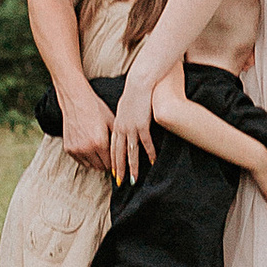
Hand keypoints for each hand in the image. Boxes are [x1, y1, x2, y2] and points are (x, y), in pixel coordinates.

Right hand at [57, 80, 113, 160]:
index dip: (116, 162)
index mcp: (99, 142)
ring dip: (96, 161)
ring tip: (100, 151)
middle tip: (110, 155)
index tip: (118, 161)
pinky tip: (90, 148)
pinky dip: (86, 157)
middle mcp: (87, 148)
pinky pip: (80, 160)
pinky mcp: (68, 149)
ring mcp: (76, 150)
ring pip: (90, 166)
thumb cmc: (95, 108)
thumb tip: (126, 151)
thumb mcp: (111, 121)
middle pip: (101, 167)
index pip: (111, 163)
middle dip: (107, 163)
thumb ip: (118, 139)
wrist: (76, 100)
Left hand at [108, 57, 161, 182]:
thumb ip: (123, 119)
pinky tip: (153, 162)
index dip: (113, 161)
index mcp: (117, 125)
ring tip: (134, 180)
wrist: (139, 83)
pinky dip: (150, 153)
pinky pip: (146, 143)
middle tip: (120, 183)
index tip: (114, 172)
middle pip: (119, 154)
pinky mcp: (142, 124)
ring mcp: (131, 128)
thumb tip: (123, 126)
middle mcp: (122, 129)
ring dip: (132, 167)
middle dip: (120, 169)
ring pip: (131, 152)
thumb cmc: (133, 92)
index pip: (113, 148)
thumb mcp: (123, 108)